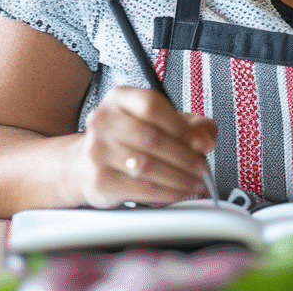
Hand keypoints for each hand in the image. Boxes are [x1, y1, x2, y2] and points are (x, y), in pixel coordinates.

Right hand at [69, 86, 217, 208]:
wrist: (85, 164)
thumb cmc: (129, 140)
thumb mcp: (162, 122)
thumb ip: (192, 125)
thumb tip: (206, 139)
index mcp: (119, 98)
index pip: (152, 105)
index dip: (181, 126)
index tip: (203, 143)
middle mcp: (103, 120)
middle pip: (152, 138)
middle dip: (185, 157)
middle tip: (203, 168)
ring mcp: (97, 151)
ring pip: (147, 166)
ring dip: (179, 178)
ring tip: (196, 183)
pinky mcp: (99, 179)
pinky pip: (140, 188)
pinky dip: (166, 193)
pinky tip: (179, 192)